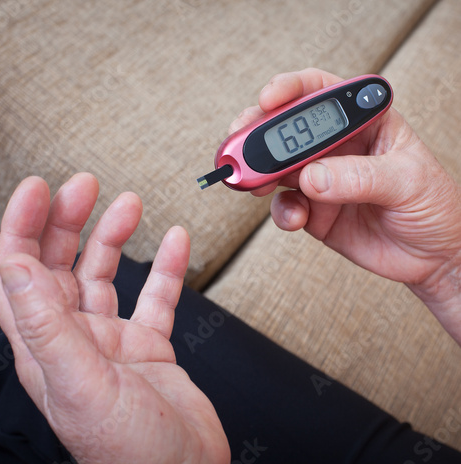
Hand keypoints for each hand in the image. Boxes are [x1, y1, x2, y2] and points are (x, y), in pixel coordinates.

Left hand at [0, 173, 229, 463]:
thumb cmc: (132, 452)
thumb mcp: (82, 386)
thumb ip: (46, 327)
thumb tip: (14, 269)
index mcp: (46, 348)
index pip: (20, 275)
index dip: (23, 228)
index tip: (37, 189)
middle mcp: (76, 339)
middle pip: (62, 266)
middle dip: (70, 221)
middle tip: (84, 185)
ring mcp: (113, 340)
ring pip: (107, 276)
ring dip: (115, 237)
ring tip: (129, 204)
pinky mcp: (148, 344)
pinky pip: (156, 296)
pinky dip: (165, 267)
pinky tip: (174, 243)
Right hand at [232, 68, 460, 344]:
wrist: (432, 255)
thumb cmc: (433, 206)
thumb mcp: (407, 181)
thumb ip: (359, 177)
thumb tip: (311, 178)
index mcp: (365, 123)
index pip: (322, 93)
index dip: (292, 89)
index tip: (269, 98)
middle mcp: (337, 147)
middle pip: (288, 129)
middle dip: (258, 132)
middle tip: (239, 143)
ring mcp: (322, 179)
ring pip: (278, 168)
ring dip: (260, 174)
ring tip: (252, 182)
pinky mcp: (314, 210)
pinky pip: (286, 206)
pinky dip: (282, 212)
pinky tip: (295, 218)